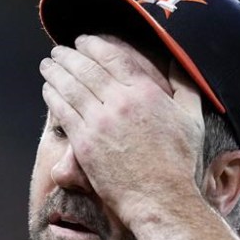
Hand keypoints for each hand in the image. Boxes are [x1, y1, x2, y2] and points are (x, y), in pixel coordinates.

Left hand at [39, 34, 206, 226]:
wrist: (160, 198)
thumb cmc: (179, 162)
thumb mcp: (192, 118)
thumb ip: (185, 86)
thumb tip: (179, 61)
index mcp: (145, 92)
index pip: (112, 56)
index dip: (93, 45)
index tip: (83, 41)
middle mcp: (120, 102)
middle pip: (86, 68)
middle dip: (68, 55)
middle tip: (58, 50)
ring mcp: (99, 122)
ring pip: (70, 87)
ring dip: (56, 72)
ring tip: (47, 64)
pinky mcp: (84, 143)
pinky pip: (63, 111)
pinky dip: (53, 96)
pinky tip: (47, 89)